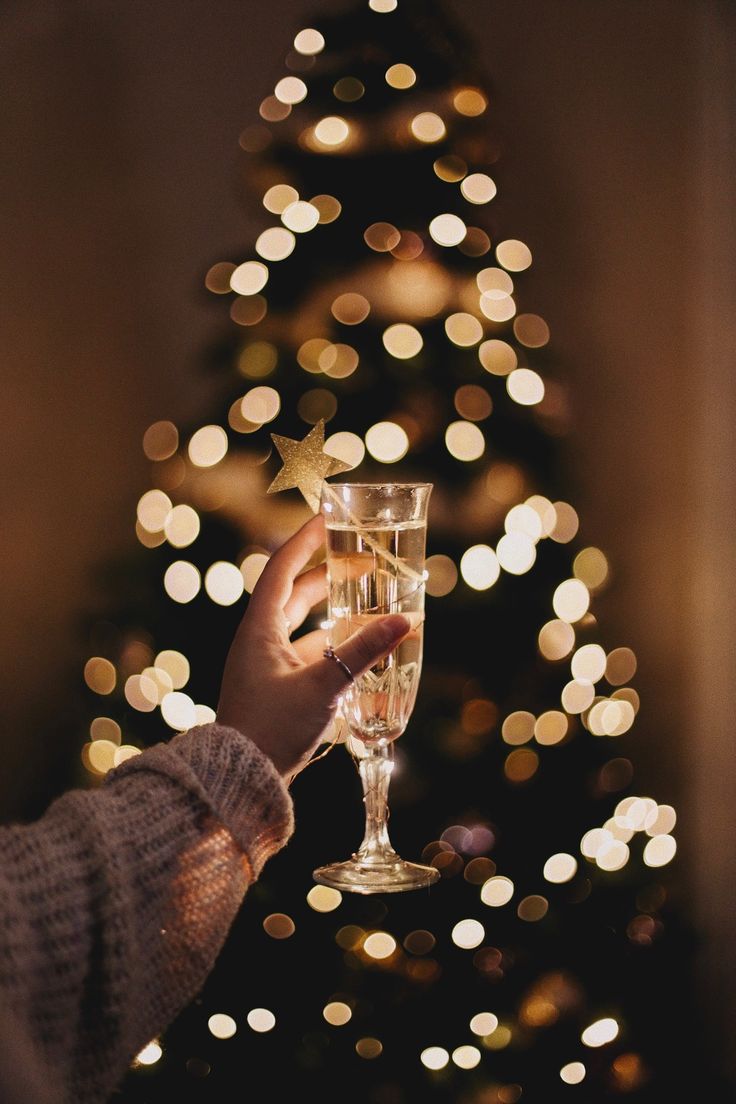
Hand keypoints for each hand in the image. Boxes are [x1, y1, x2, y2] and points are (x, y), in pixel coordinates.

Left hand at [216, 513, 409, 777]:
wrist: (239, 780)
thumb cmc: (272, 729)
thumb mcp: (323, 687)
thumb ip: (363, 653)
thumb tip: (405, 621)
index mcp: (260, 629)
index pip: (283, 568)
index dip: (306, 539)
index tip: (328, 516)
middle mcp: (260, 641)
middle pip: (295, 594)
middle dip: (328, 575)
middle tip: (362, 561)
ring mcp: (266, 666)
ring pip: (303, 626)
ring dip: (333, 613)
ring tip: (367, 601)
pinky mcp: (276, 689)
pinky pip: (307, 656)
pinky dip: (332, 648)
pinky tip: (357, 652)